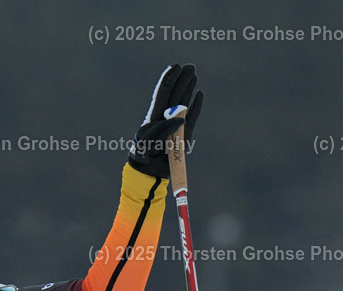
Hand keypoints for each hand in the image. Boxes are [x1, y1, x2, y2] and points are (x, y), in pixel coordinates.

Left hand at [127, 64, 202, 178]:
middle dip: (181, 79)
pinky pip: (192, 117)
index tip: (174, 67)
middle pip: (174, 95)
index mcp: (153, 117)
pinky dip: (196, 106)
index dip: (167, 80)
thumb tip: (179, 117)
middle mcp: (165, 119)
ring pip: (183, 103)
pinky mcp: (185, 135)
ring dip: (188, 88)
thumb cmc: (143, 155)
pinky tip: (199, 94)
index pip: (162, 94)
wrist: (148, 172)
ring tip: (193, 74)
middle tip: (190, 66)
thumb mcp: (147, 141)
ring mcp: (176, 126)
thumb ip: (161, 129)